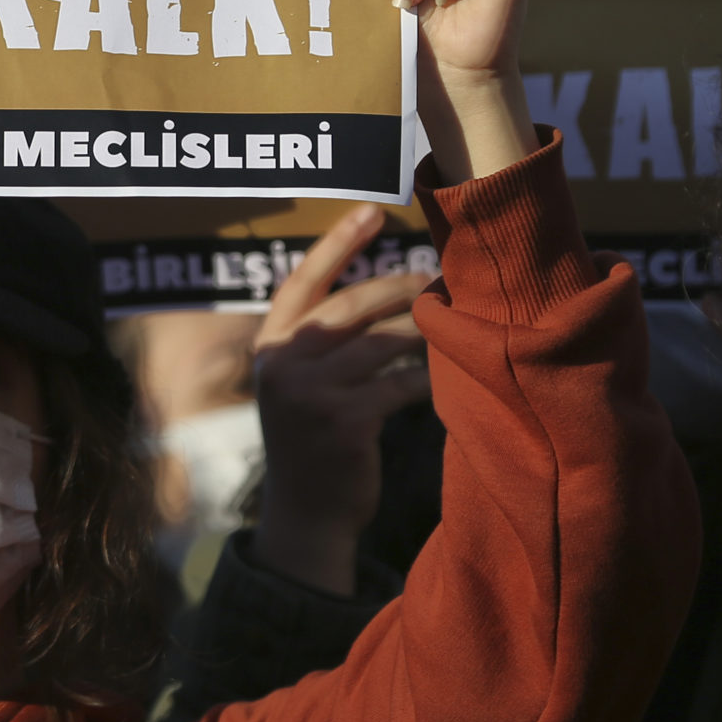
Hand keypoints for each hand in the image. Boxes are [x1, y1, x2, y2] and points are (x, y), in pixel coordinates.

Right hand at [250, 204, 435, 595]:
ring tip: (452, 319)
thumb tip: (387, 290)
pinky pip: (399, 385)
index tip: (371, 210)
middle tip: (436, 276)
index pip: (302, 280)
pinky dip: (426, 377)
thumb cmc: (312, 439)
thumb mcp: (298, 383)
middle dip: (398, 286)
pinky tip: (447, 375)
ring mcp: (311, 393)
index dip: (337, 243)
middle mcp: (283, 362)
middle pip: (350, 306)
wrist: (307, 511)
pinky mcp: (344, 422)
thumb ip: (321, 341)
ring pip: (381, 343)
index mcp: (269, 345)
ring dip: (423, 329)